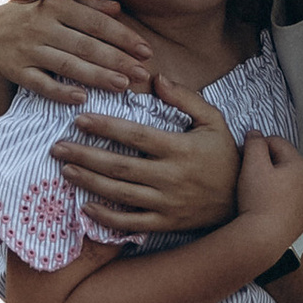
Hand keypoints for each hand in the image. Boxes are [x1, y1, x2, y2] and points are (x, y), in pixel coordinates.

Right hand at [0, 0, 161, 103]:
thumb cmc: (36, 15)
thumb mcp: (57, 0)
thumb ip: (87, 0)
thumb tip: (116, 7)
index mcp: (55, 5)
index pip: (95, 22)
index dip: (123, 37)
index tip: (145, 51)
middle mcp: (41, 26)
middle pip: (85, 45)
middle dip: (116, 60)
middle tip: (141, 74)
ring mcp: (27, 49)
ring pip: (66, 65)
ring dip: (96, 76)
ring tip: (122, 86)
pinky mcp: (16, 70)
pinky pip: (40, 84)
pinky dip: (60, 91)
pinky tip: (81, 98)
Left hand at [52, 78, 240, 235]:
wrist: (244, 201)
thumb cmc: (225, 155)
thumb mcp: (213, 120)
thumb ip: (185, 98)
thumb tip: (157, 78)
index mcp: (180, 149)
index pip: (136, 136)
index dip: (106, 127)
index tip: (80, 119)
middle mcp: (171, 177)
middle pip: (120, 166)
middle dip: (85, 156)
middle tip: (58, 148)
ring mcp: (167, 203)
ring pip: (120, 194)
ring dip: (90, 182)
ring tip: (66, 170)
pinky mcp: (165, 223)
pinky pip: (131, 223)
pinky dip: (107, 218)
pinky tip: (87, 207)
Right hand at [237, 132, 302, 240]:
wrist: (265, 240)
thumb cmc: (259, 201)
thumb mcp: (253, 165)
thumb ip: (254, 143)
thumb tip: (255, 133)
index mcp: (299, 163)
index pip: (276, 141)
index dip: (256, 146)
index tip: (243, 157)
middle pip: (282, 160)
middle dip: (264, 163)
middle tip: (247, 174)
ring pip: (284, 180)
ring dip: (270, 180)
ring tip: (254, 191)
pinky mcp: (301, 216)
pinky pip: (286, 198)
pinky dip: (275, 197)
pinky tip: (263, 205)